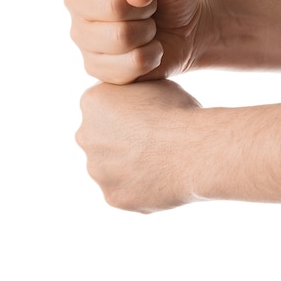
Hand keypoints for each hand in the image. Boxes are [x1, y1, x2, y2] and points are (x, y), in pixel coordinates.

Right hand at [64, 0, 208, 83]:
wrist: (185, 28)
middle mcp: (76, 0)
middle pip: (113, 7)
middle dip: (146, 8)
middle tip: (150, 7)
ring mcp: (81, 36)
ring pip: (121, 38)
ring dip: (148, 32)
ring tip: (148, 26)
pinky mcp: (94, 67)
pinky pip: (132, 65)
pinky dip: (152, 56)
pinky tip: (148, 48)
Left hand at [76, 79, 201, 212]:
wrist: (196, 151)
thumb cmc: (180, 112)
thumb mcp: (153, 83)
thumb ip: (131, 90)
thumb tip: (131, 98)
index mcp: (92, 102)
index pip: (105, 107)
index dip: (132, 112)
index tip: (152, 115)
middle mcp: (85, 136)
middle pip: (102, 139)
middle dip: (124, 140)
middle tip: (157, 141)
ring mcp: (97, 170)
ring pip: (112, 168)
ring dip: (132, 166)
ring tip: (163, 162)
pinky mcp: (112, 197)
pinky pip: (126, 191)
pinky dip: (142, 188)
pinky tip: (163, 180)